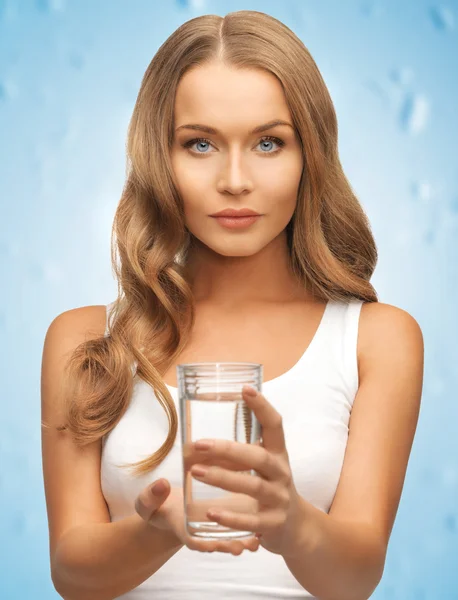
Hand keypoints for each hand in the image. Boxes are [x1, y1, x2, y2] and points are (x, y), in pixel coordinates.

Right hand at [134, 478, 260, 555]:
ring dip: (242, 540)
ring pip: (229, 537)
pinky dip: (247, 527)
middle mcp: (200, 531)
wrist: (167, 510)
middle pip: (215, 543)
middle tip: (241, 547)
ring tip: (256, 541)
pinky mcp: (222, 519)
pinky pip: (235, 526)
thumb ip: (150, 497)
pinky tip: (260, 525)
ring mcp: (212, 527)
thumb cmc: (158, 507)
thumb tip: (162, 484)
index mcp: (182, 528)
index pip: (192, 539)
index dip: (203, 542)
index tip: (213, 544)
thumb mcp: (147, 504)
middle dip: (227, 545)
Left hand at [188, 385, 302, 555]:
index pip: (275, 425)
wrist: (296, 528)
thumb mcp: (265, 464)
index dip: (262, 406)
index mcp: (278, 453)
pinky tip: (211, 512)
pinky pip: (253, 521)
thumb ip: (242, 449)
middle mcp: (281, 473)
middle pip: (257, 457)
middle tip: (198, 444)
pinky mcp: (274, 524)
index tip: (245, 389)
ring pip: (253, 486)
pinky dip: (232, 517)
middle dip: (227, 449)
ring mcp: (279, 499)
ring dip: (223, 478)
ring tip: (195, 472)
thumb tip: (204, 433)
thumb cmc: (271, 487)